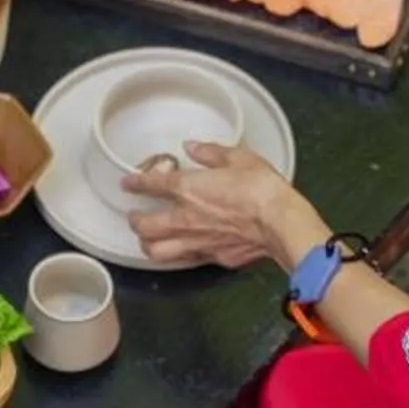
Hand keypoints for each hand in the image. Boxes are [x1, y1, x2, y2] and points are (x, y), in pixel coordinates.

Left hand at [121, 142, 327, 271]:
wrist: (280, 223)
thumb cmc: (261, 189)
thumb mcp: (239, 157)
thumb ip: (211, 152)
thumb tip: (193, 147)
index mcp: (188, 189)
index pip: (150, 185)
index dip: (135, 183)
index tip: (128, 183)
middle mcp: (185, 218)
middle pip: (144, 226)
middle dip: (134, 221)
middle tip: (135, 216)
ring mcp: (197, 242)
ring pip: (157, 252)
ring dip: (149, 245)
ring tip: (149, 240)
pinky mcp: (213, 258)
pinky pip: (186, 260)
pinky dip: (179, 255)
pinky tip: (183, 249)